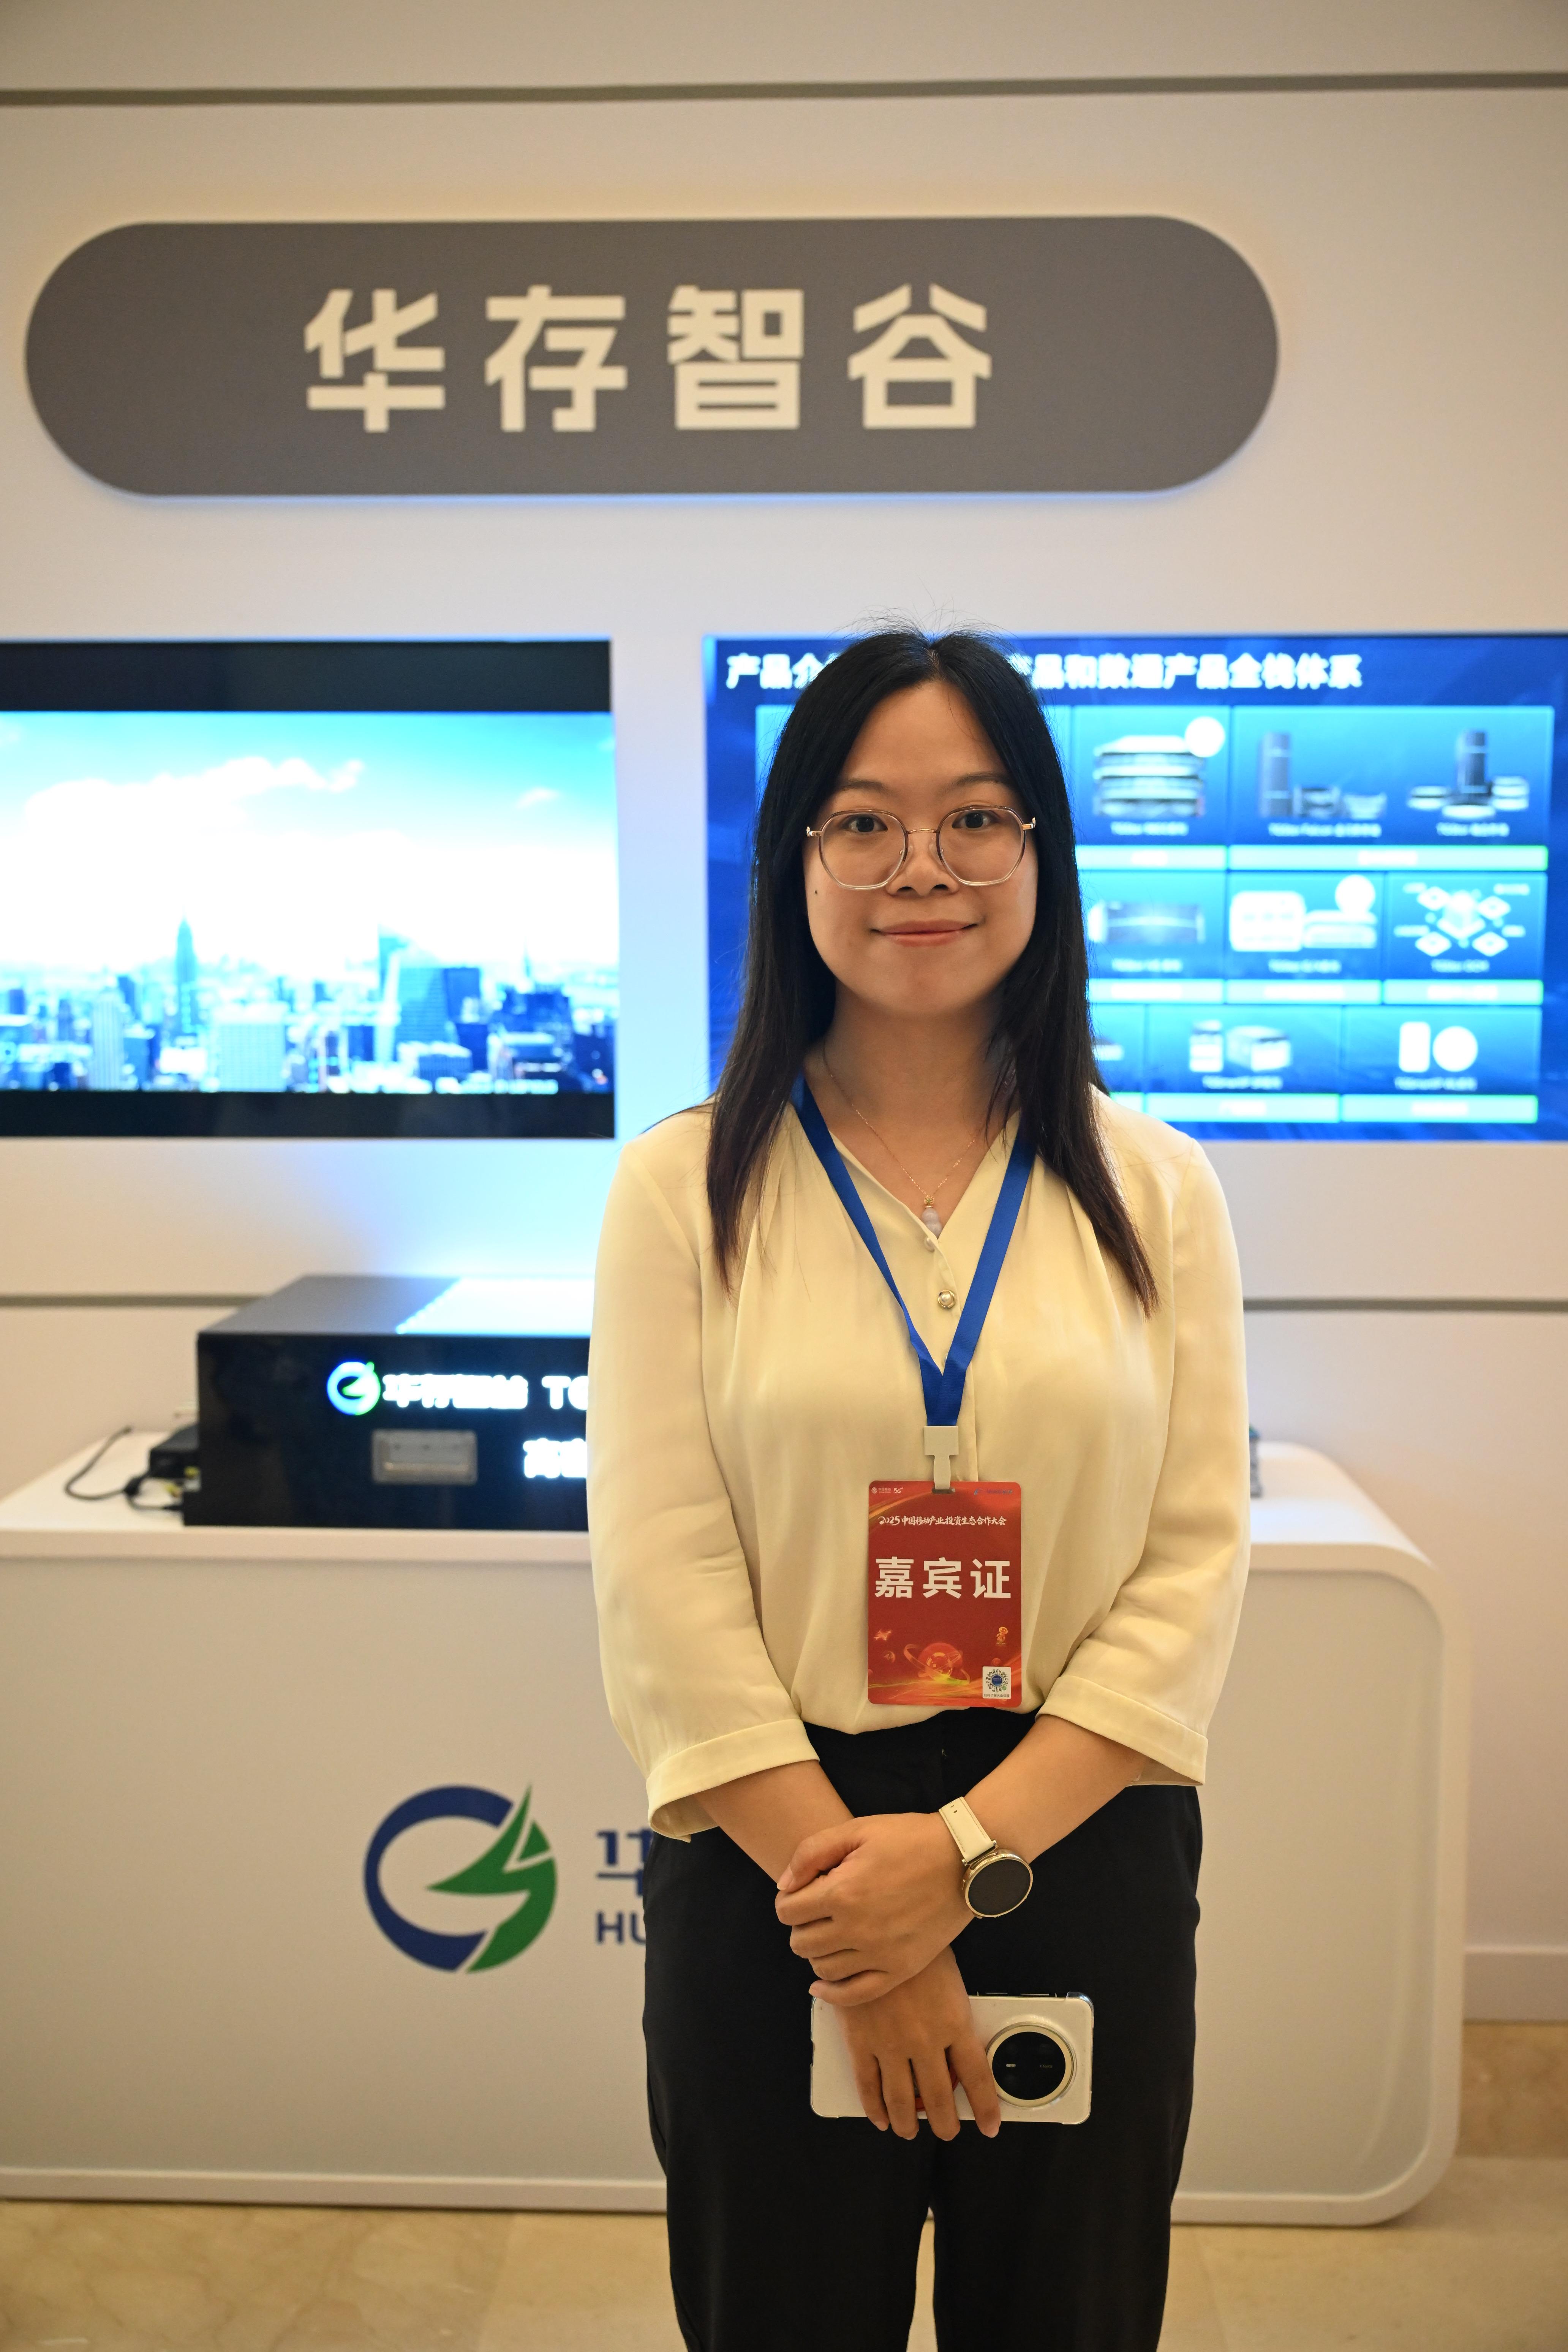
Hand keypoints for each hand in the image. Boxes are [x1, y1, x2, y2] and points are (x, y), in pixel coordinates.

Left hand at [774, 1811, 969, 2002]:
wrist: (963, 1860)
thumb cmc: (911, 1839)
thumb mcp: (857, 1830)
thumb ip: (811, 1853)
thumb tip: (784, 1885)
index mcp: (843, 1892)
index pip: (787, 1912)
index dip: (788, 1901)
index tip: (801, 1892)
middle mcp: (857, 1929)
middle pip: (801, 1943)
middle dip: (800, 1926)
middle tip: (815, 1911)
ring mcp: (880, 1954)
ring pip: (822, 1969)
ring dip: (816, 1953)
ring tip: (828, 1934)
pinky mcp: (900, 1969)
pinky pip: (854, 1994)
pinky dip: (832, 1993)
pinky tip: (823, 1983)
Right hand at [832, 1946, 1000, 2140]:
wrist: (874, 1927)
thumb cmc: (916, 1947)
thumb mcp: (949, 1977)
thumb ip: (954, 2013)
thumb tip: (957, 2043)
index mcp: (954, 2023)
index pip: (977, 2077)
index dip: (986, 2107)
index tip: (991, 2125)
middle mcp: (925, 2040)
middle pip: (939, 2097)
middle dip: (946, 2123)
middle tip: (947, 2131)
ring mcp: (891, 2044)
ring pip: (902, 2100)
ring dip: (908, 2122)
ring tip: (910, 2130)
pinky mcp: (861, 2042)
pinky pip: (868, 2086)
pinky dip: (874, 2108)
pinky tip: (879, 2116)